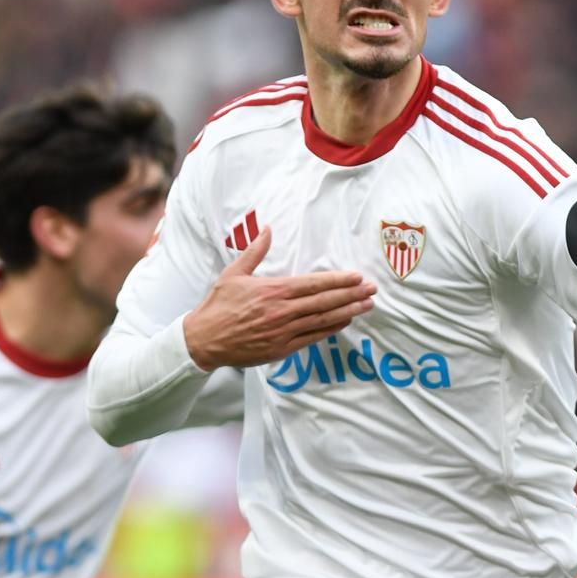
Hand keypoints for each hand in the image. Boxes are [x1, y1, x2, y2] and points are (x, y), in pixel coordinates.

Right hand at [184, 226, 376, 370]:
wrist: (204, 340)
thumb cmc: (219, 305)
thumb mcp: (234, 273)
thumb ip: (255, 251)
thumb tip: (267, 229)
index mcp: (273, 289)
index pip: (314, 284)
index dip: (338, 280)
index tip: (357, 277)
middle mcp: (282, 311)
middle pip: (324, 301)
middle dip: (351, 295)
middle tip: (372, 290)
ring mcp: (284, 331)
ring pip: (323, 320)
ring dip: (348, 312)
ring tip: (367, 305)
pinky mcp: (282, 348)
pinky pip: (312, 337)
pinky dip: (331, 329)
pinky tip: (345, 321)